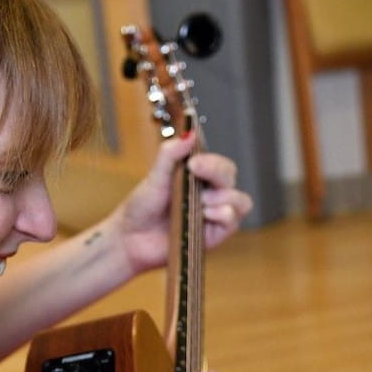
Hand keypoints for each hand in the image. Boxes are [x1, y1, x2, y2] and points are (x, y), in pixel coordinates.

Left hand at [113, 134, 254, 273]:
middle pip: (231, 176)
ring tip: (198, 201)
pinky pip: (233, 221)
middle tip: (193, 173)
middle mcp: (211, 193)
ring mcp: (215, 214)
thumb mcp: (154, 176)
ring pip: (240, 200)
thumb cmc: (142, 206)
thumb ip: (171, 154)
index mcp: (199, 176)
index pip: (220, 163)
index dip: (212, 161)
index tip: (193, 163)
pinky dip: (222, 214)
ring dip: (220, 197)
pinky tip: (204, 214)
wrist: (131, 238)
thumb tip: (190, 133)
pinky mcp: (215, 235)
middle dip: (215, 173)